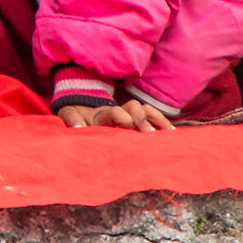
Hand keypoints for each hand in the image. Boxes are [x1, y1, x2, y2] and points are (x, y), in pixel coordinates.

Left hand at [56, 101, 175, 132]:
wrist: (83, 109)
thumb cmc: (77, 116)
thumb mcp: (70, 115)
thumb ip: (72, 120)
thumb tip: (78, 128)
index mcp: (102, 113)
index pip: (115, 110)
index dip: (121, 116)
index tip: (127, 124)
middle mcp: (119, 111)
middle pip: (135, 107)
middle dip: (142, 119)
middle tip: (148, 134)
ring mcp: (129, 114)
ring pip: (147, 111)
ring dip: (158, 120)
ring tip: (168, 134)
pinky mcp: (136, 120)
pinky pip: (153, 118)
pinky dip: (162, 124)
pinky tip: (172, 135)